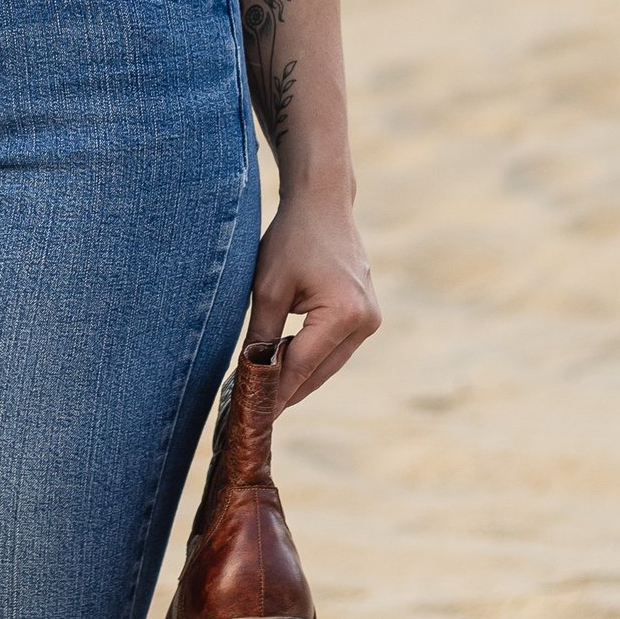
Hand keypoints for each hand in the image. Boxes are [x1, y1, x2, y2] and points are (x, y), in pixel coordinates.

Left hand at [247, 190, 378, 405]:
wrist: (323, 203)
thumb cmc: (293, 238)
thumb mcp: (268, 288)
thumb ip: (260, 335)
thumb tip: (248, 376)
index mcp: (343, 314)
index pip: (300, 367)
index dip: (274, 393)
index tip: (253, 415)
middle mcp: (365, 322)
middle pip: (318, 371)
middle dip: (286, 391)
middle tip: (254, 412)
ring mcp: (371, 319)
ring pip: (328, 364)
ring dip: (299, 377)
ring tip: (265, 395)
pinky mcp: (367, 315)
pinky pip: (335, 348)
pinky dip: (311, 359)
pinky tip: (284, 368)